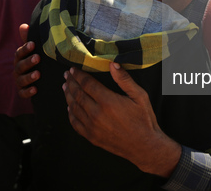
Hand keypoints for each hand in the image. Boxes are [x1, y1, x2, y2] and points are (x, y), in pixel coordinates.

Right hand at [13, 24, 39, 97]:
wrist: (44, 79)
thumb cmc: (39, 60)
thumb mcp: (37, 50)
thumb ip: (30, 39)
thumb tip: (23, 26)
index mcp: (20, 59)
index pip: (20, 53)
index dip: (25, 49)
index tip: (33, 44)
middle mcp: (18, 70)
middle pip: (20, 66)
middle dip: (28, 62)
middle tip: (38, 58)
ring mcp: (20, 81)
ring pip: (21, 80)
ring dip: (29, 77)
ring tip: (38, 74)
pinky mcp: (23, 92)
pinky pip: (23, 93)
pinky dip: (28, 91)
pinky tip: (35, 89)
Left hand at [63, 63, 180, 176]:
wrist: (145, 146)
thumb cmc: (144, 119)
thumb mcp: (139, 96)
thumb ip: (124, 79)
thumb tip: (112, 64)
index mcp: (107, 101)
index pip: (87, 84)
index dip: (78, 75)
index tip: (72, 69)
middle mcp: (96, 114)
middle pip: (78, 94)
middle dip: (71, 83)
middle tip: (66, 75)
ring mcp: (92, 127)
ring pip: (74, 108)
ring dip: (68, 96)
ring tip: (65, 87)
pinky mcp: (91, 137)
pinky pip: (75, 123)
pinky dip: (70, 114)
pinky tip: (69, 107)